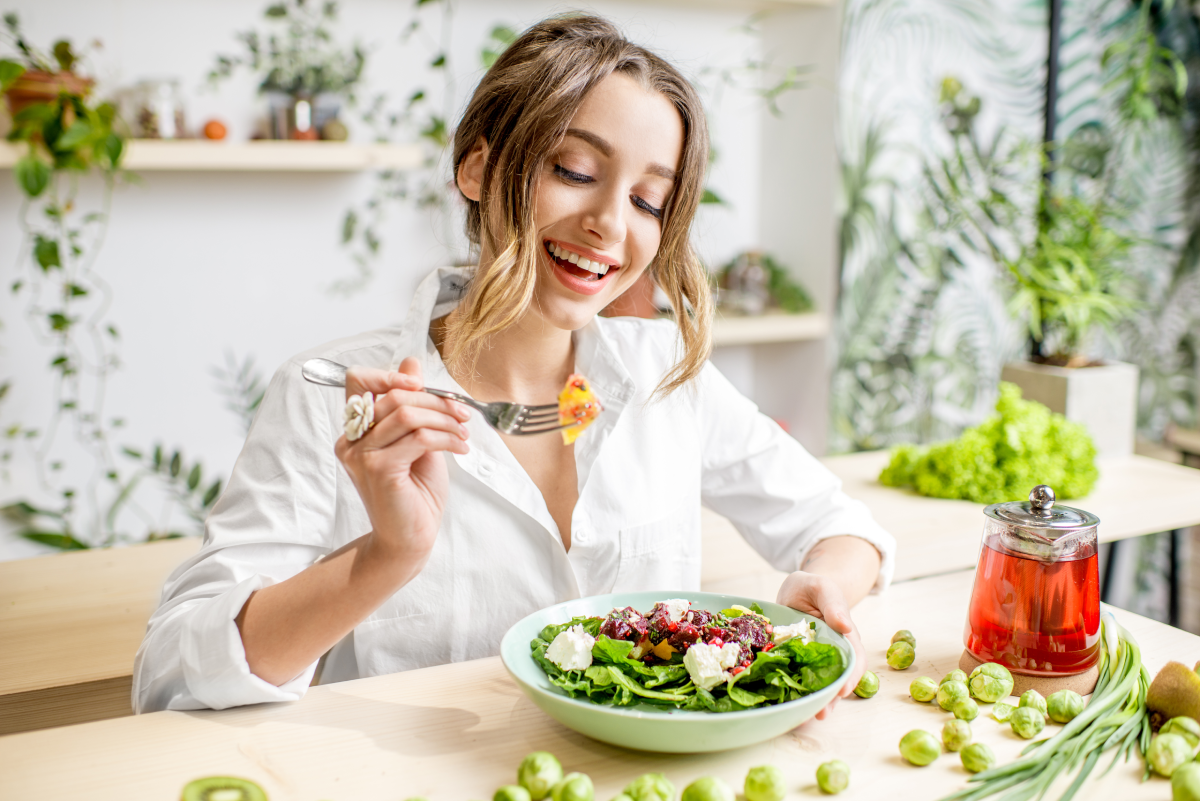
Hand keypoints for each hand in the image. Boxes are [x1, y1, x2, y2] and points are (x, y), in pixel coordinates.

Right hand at [334, 357, 470, 570]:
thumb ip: (412, 404)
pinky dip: (446, 437)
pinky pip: (418, 438)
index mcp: (356, 429)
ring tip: (463, 431)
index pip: (357, 380)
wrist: (411, 538)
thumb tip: (412, 361)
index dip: (389, 373)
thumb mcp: (417, 439)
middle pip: (393, 395)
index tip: (420, 383)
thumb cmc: (414, 492)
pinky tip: (461, 447)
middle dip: (436, 400)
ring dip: (444, 419)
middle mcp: (351, 440)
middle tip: (462, 413)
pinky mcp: (379, 470)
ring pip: (407, 414)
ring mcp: (361, 455)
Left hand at [776, 570, 866, 720]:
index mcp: (845, 636)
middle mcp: (832, 652)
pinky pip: (796, 678)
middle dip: (831, 698)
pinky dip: (793, 691)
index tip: (842, 691)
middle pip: (837, 679)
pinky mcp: (795, 662)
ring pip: (818, 684)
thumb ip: (833, 605)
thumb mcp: (823, 588)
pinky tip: (785, 704)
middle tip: (820, 713)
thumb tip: (845, 626)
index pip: (854, 660)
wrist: (798, 589)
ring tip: (804, 717)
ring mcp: (813, 660)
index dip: (850, 677)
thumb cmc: (814, 587)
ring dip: (814, 701)